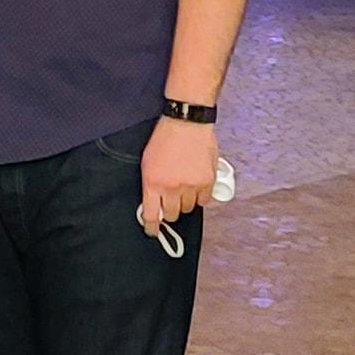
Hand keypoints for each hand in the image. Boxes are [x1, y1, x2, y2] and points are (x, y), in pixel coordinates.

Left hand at [139, 118, 215, 237]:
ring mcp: (191, 186)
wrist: (186, 123)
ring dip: (185, 202)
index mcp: (153, 183)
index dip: (152, 227)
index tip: (152, 231)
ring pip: (188, 208)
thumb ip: (151, 185)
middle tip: (170, 201)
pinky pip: (204, 200)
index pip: (151, 215)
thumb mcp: (147, 162)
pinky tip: (196, 184)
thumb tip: (155, 204)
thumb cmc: (164, 139)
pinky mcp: (207, 182)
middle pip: (171, 215)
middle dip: (169, 210)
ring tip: (183, 186)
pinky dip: (200, 196)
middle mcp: (172, 188)